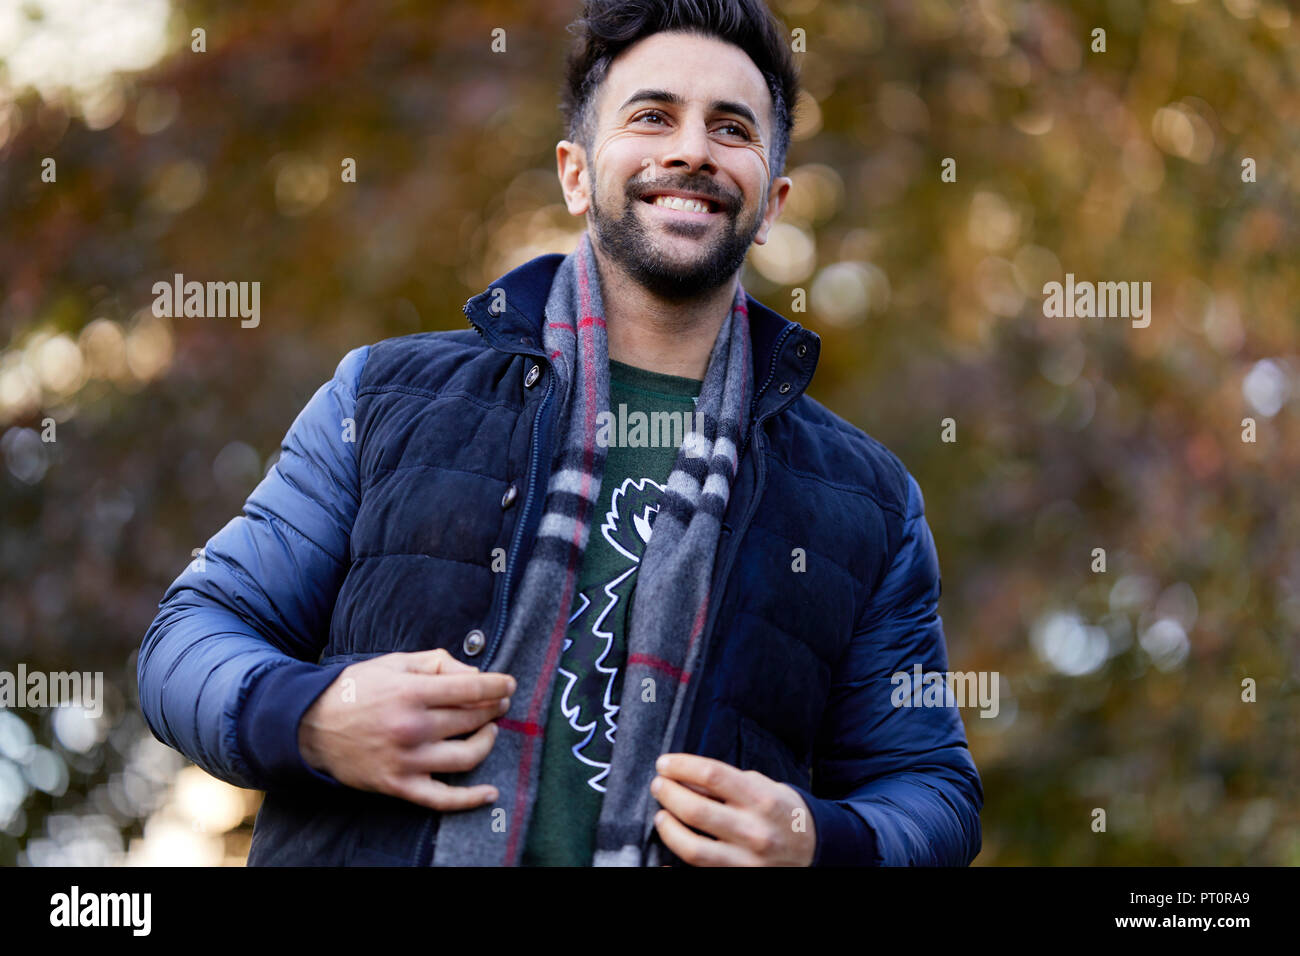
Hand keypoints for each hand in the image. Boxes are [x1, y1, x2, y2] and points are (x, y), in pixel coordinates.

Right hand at [298, 648, 514, 811]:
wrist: (310, 727)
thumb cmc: (355, 690)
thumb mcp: (393, 663)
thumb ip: (436, 663)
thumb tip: (474, 674)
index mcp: (411, 692)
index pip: (471, 688)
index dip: (498, 686)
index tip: (509, 685)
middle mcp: (412, 727)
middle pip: (472, 720)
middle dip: (493, 709)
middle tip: (499, 704)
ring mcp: (407, 760)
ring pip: (467, 756)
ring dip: (487, 742)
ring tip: (489, 731)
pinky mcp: (399, 785)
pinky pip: (443, 798)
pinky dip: (471, 798)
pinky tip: (490, 793)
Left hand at [650, 753, 815, 865]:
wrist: (813, 849)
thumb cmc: (783, 812)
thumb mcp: (763, 786)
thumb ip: (727, 783)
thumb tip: (685, 778)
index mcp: (762, 799)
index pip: (712, 775)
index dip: (681, 766)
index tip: (664, 763)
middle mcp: (754, 831)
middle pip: (696, 810)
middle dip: (668, 794)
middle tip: (659, 785)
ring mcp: (746, 860)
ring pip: (692, 848)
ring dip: (668, 828)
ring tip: (661, 815)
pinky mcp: (738, 877)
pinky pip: (699, 870)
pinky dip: (677, 861)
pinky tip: (671, 846)